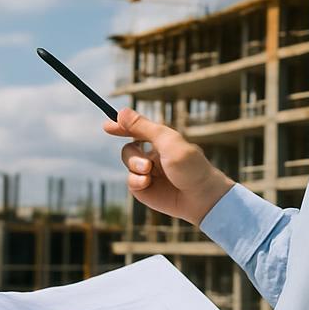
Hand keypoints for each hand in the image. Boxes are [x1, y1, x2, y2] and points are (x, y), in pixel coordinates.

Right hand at [104, 107, 233, 225]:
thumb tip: (121, 112)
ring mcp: (150, 173)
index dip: (122, 126)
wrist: (201, 197)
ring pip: (128, 164)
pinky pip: (130, 181)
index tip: (107, 125)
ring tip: (148, 171)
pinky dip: (135, 180)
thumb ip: (143, 127)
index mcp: (163, 141)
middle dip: (132, 152)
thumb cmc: (190, 166)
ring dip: (134, 165)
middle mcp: (155, 156)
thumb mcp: (167, 141)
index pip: (138, 130)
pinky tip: (147, 183)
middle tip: (143, 160)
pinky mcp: (146, 190)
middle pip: (129, 148)